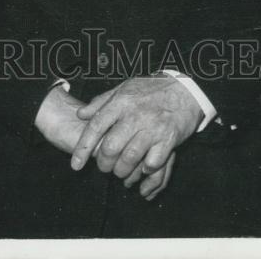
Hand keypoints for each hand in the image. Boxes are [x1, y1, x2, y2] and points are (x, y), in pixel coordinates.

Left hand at [35, 84, 175, 198]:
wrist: (184, 90)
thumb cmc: (150, 90)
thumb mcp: (123, 89)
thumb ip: (101, 102)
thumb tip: (81, 115)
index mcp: (120, 101)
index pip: (96, 126)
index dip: (83, 148)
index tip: (75, 165)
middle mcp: (134, 115)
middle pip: (111, 147)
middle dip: (104, 163)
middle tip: (104, 167)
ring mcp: (152, 128)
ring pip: (129, 158)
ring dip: (122, 171)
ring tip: (120, 172)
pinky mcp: (168, 139)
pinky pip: (152, 163)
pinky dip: (145, 170)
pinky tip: (142, 168)